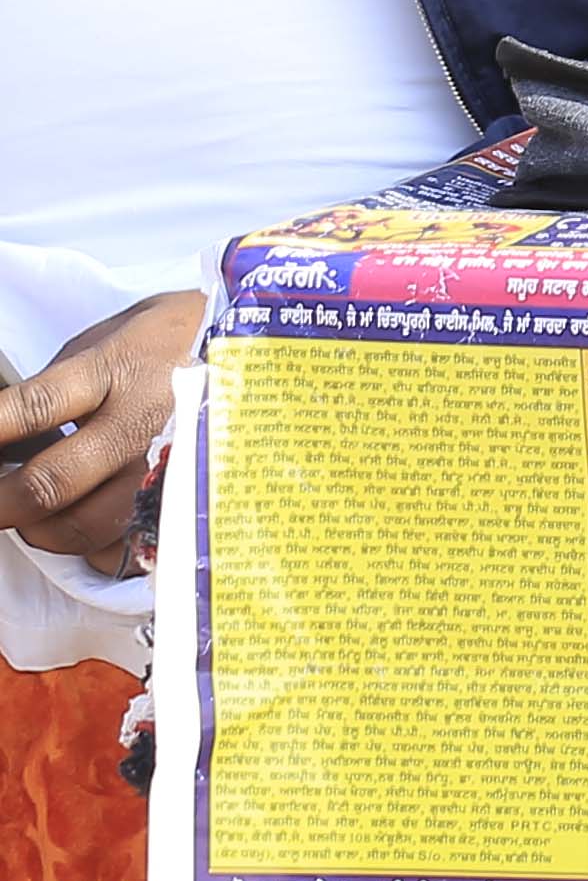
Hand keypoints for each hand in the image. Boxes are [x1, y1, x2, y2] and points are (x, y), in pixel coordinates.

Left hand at [4, 290, 198, 569]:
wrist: (267, 346)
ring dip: (41, 529)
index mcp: (119, 369)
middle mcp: (144, 420)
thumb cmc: (176, 336)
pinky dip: (93, 545)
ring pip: (86, 525)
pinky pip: (129, 545)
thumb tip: (8, 436)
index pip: (33, 409)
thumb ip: (60, 384)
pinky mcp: (190, 494)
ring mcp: (169, 463)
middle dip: (0, 503)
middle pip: (52, 483)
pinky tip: (84, 525)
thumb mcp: (113, 334)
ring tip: (31, 517)